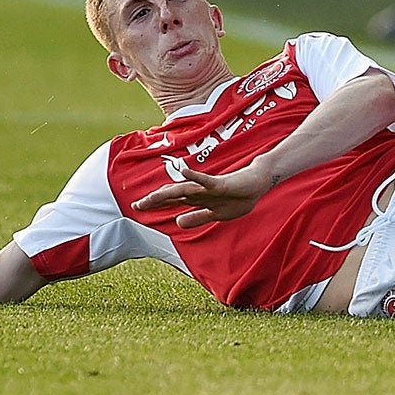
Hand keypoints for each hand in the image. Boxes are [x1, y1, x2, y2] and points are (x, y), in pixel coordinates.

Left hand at [132, 162, 275, 227]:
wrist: (259, 181)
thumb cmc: (239, 195)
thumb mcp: (216, 214)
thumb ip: (197, 218)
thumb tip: (177, 222)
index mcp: (198, 198)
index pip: (172, 201)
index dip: (155, 204)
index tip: (137, 207)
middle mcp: (199, 191)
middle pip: (172, 195)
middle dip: (155, 200)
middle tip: (135, 205)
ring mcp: (208, 187)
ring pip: (184, 189)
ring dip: (167, 193)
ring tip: (152, 196)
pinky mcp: (220, 184)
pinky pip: (205, 180)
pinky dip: (194, 176)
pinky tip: (183, 171)